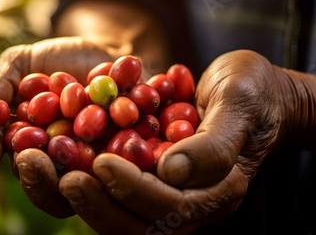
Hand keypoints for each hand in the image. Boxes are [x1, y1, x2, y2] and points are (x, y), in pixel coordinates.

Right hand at [0, 37, 113, 217]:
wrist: (109, 55)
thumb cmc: (58, 59)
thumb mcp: (22, 62)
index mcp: (18, 138)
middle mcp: (48, 158)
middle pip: (35, 178)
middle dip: (31, 172)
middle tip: (29, 158)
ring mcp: (85, 164)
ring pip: (75, 184)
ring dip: (72, 173)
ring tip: (75, 156)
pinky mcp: (120, 161)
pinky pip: (119, 165)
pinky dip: (120, 155)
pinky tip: (123, 144)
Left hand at [58, 50, 308, 233]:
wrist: (261, 96)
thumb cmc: (255, 93)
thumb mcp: (241, 104)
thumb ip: (214, 141)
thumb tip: (171, 171)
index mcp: (219, 189)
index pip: (171, 205)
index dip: (133, 188)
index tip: (102, 162)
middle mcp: (195, 204)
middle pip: (141, 226)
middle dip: (100, 204)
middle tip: (64, 177)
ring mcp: (175, 197)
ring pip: (125, 220)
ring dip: (88, 202)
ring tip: (54, 175)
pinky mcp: (157, 184)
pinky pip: (120, 199)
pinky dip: (92, 189)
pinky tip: (63, 167)